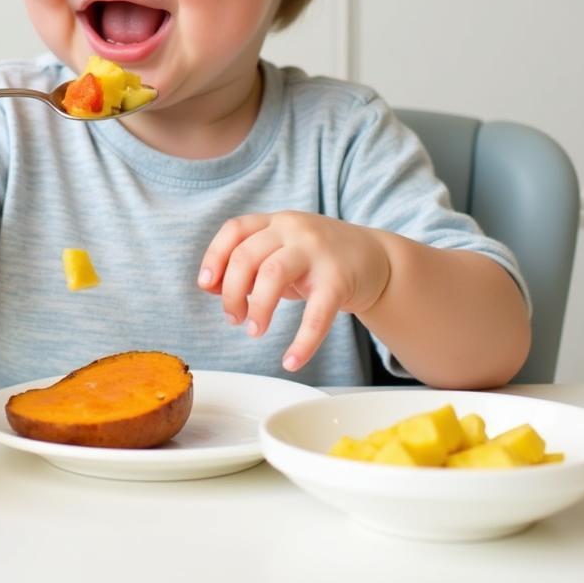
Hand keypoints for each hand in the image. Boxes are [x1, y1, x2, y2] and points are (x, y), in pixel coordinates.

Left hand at [197, 212, 390, 371]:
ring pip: (273, 274)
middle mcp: (293, 230)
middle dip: (232, 291)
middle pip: (248, 255)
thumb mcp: (281, 252)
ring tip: (254, 331)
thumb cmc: (317, 259)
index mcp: (274, 222)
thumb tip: (211, 287)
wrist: (377, 258)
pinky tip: (291, 361)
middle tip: (233, 319)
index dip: (215, 257)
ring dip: (257, 307)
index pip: (235, 230)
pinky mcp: (339, 279)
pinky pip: (316, 313)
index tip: (206, 285)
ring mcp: (317, 252)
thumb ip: (249, 265)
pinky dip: (302, 341)